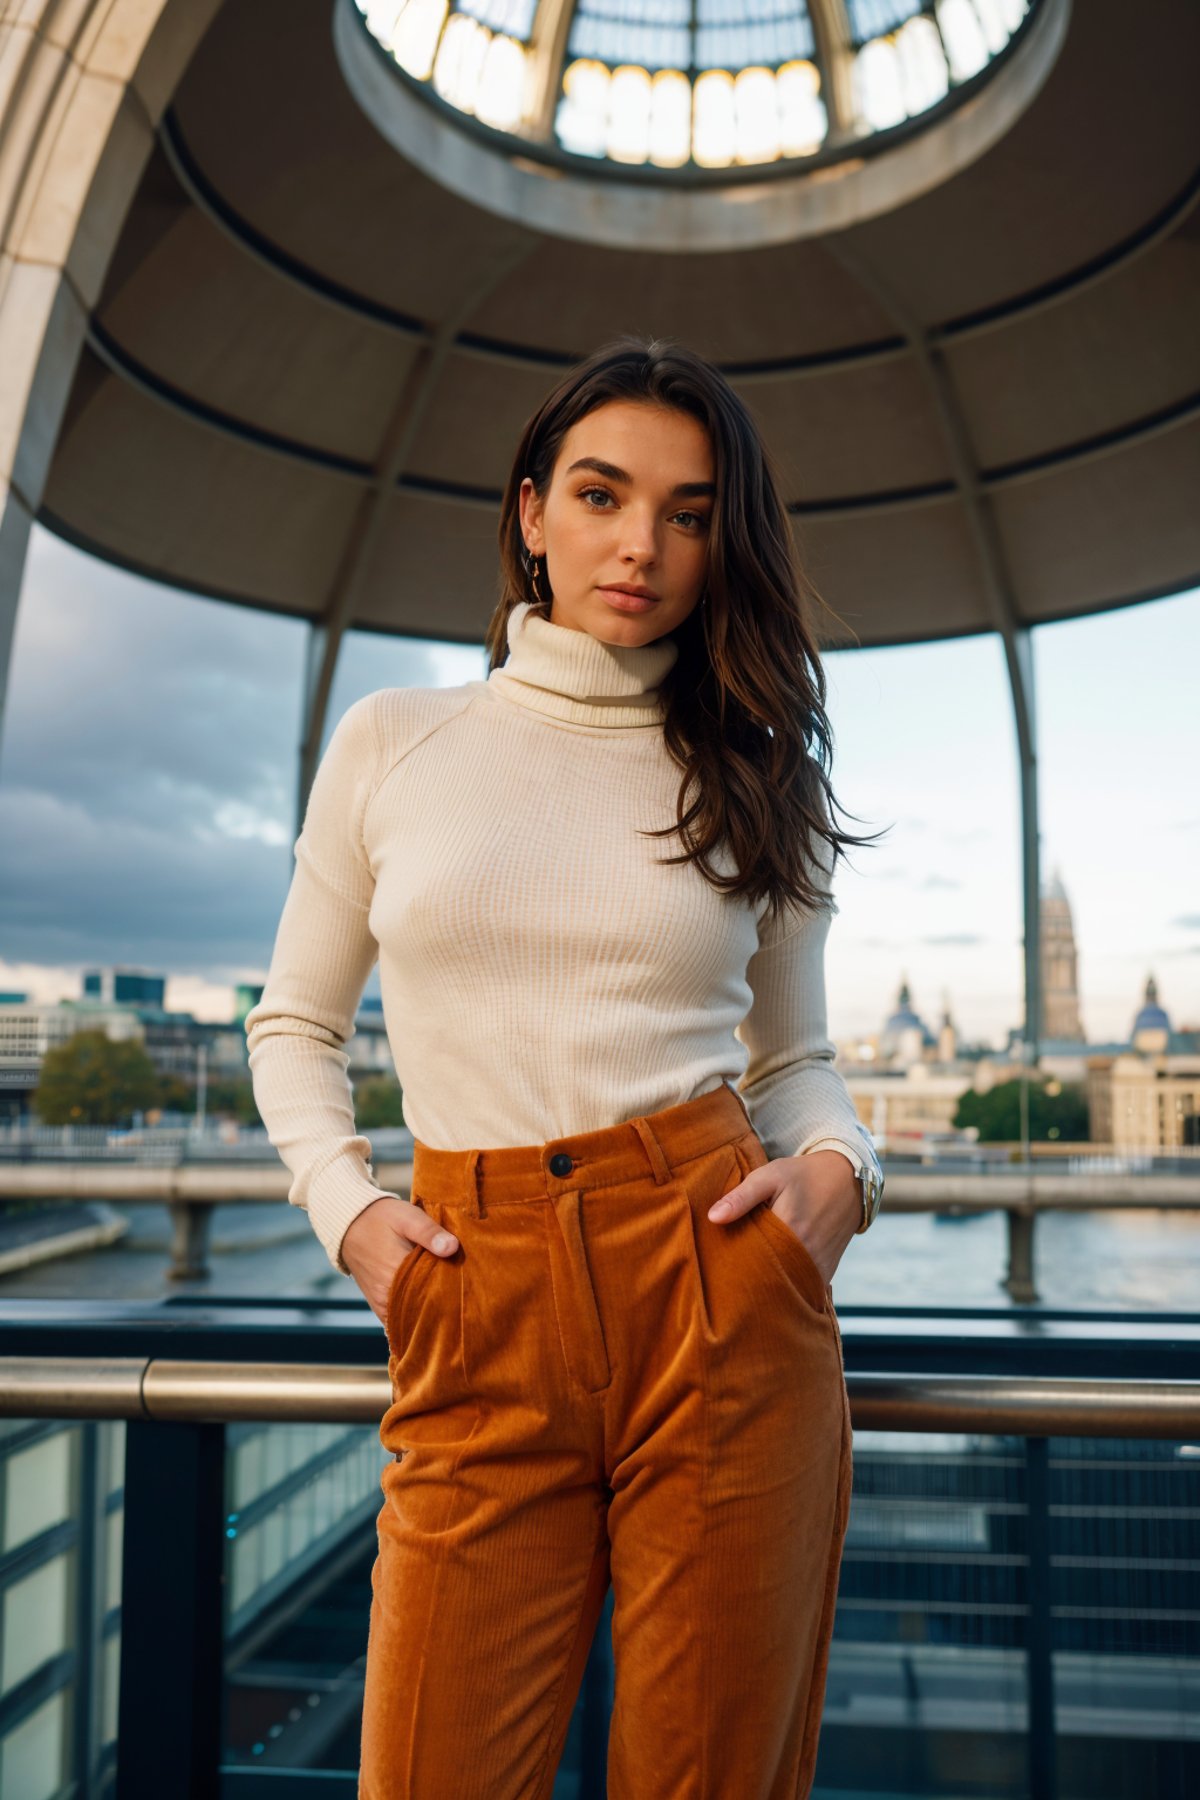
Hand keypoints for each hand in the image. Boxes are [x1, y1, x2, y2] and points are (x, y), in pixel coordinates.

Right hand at [341, 1194, 458, 1327]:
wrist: (351, 1223)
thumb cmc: (382, 1218)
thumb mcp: (408, 1217)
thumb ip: (429, 1233)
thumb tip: (452, 1248)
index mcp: (396, 1275)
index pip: (432, 1296)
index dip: (453, 1296)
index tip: (471, 1293)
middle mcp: (387, 1297)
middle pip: (424, 1312)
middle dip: (445, 1308)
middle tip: (467, 1301)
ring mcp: (382, 1305)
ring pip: (413, 1319)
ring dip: (431, 1313)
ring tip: (453, 1305)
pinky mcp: (380, 1306)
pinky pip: (401, 1321)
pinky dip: (416, 1317)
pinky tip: (434, 1310)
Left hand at [707, 1149, 860, 1285]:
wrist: (847, 1181)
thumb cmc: (803, 1175)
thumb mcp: (770, 1176)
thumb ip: (741, 1197)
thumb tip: (712, 1218)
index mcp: (788, 1228)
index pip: (751, 1258)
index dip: (732, 1263)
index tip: (718, 1263)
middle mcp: (806, 1253)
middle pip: (766, 1278)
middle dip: (747, 1280)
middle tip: (728, 1277)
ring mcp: (818, 1267)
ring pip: (785, 1287)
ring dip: (767, 1286)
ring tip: (746, 1282)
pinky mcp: (826, 1273)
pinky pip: (801, 1288)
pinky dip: (786, 1286)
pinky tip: (770, 1280)